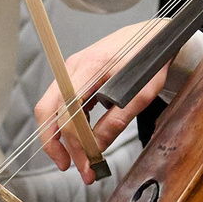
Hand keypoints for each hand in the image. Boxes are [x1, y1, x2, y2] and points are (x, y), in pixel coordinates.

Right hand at [35, 24, 169, 184]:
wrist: (154, 35)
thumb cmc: (151, 58)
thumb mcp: (142, 94)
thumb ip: (117, 121)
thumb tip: (98, 148)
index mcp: (91, 67)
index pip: (69, 111)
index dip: (75, 142)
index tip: (86, 164)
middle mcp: (74, 66)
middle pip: (47, 109)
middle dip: (52, 142)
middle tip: (67, 166)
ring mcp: (72, 68)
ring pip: (51, 107)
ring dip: (58, 134)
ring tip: (75, 157)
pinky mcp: (76, 73)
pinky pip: (62, 102)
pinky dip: (67, 122)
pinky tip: (81, 137)